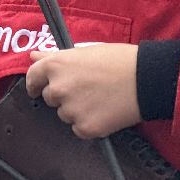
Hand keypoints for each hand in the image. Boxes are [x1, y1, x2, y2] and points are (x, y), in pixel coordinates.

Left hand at [25, 44, 140, 138]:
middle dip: (63, 95)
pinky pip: (79, 128)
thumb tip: (34, 56)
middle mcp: (59, 88)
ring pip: (65, 114)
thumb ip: (56, 57)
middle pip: (50, 98)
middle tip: (87, 89)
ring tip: (101, 98)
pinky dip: (89, 123)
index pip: (32, 77)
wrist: (147, 79)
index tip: (36, 89)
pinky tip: (106, 111)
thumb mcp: (86, 51)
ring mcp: (70, 110)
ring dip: (77, 110)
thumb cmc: (120, 61)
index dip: (34, 84)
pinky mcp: (85, 127)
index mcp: (57, 65)